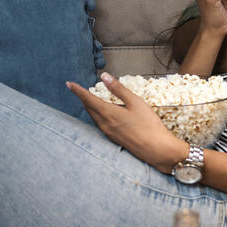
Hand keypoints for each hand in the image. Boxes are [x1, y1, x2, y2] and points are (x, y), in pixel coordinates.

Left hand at [67, 74, 188, 172]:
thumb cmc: (148, 125)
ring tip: (90, 99)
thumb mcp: (135, 102)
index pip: (88, 99)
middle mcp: (105, 124)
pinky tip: (104, 114)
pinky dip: (98, 115)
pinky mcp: (114, 138)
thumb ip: (118, 89)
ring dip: (90, 107)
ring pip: (94, 117)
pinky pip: (100, 124)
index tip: (69, 84)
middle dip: (83, 98)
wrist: (157, 150)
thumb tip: (105, 77)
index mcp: (108, 113)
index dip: (77, 90)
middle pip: (89, 108)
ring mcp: (109, 133)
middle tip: (79, 90)